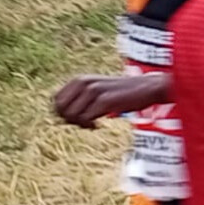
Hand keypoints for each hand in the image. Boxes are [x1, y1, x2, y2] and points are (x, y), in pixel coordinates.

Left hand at [53, 74, 168, 128]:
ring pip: (72, 115)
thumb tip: (61, 118)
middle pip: (60, 109)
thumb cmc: (122, 93)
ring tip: (93, 123)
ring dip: (80, 124)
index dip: (63, 113)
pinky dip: (90, 125)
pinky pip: (86, 119)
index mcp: (80, 79)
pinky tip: (99, 124)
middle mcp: (84, 82)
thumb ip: (80, 99)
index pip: (56, 100)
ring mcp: (94, 90)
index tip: (77, 118)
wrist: (147, 88)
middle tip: (84, 122)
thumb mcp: (98, 90)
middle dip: (69, 120)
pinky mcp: (104, 100)